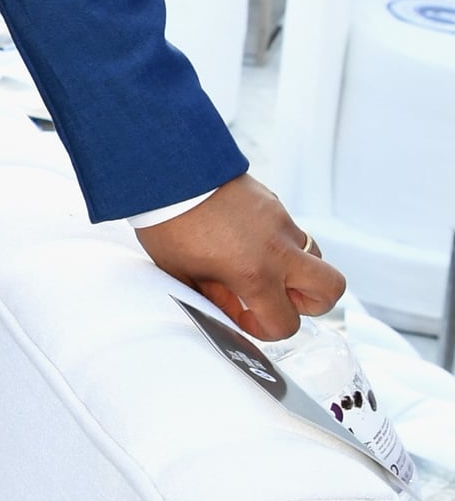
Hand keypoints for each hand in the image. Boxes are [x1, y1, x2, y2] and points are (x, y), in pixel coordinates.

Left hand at [136, 174, 344, 341]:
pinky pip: (293, 232)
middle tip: (277, 298)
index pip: (286, 323)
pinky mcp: (275, 204)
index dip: (266, 329)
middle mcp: (277, 249)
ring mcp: (281, 223)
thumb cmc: (169, 223)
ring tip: (260, 268)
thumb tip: (234, 313)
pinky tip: (247, 242)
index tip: (245, 317)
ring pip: (315, 256)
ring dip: (298, 270)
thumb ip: (216, 300)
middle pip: (331, 288)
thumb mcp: (184, 275)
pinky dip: (280, 245)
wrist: (170, 172)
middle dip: (312, 302)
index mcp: (253, 273)